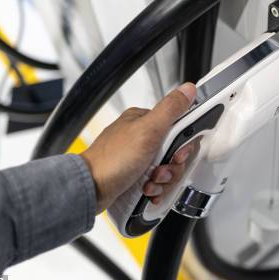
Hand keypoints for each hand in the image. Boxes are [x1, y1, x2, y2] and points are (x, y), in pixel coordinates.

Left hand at [81, 83, 196, 212]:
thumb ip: (171, 109)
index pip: (179, 127)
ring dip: (162, 181)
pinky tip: (147, 190)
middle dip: (171, 167)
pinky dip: (155, 189)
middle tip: (159, 170)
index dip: (182, 145)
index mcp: (144, 120)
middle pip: (174, 152)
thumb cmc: (112, 160)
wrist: (90, 190)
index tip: (177, 154)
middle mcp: (141, 137)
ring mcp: (138, 157)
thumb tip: (188, 89)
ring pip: (167, 169)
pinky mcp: (135, 175)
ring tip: (149, 182)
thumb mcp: (148, 130)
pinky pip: (156, 182)